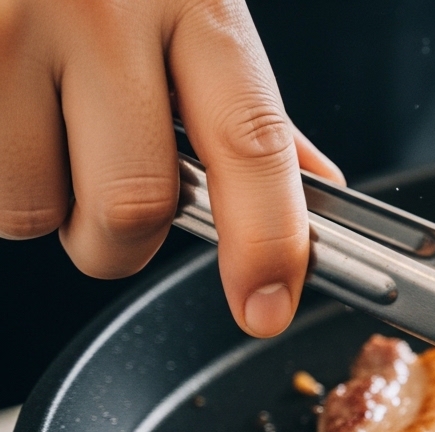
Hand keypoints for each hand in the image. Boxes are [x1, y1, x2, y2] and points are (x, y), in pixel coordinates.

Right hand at [0, 0, 343, 336]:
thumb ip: (242, 98)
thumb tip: (311, 185)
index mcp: (195, 2)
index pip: (251, 144)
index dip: (266, 241)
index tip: (266, 305)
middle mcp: (104, 13)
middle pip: (132, 203)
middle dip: (119, 241)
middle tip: (105, 209)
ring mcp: (9, 28)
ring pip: (31, 206)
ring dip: (37, 203)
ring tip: (33, 131)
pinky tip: (1, 112)